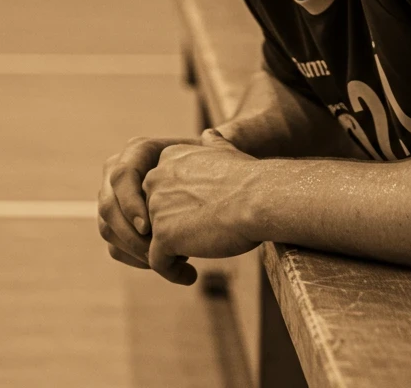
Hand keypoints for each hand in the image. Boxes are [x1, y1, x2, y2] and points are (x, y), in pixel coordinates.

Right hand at [98, 134, 199, 270]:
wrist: (202, 181)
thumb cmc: (210, 166)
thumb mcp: (210, 153)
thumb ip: (212, 145)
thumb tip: (212, 136)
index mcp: (137, 150)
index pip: (122, 176)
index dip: (131, 203)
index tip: (149, 228)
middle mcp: (117, 171)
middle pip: (108, 206)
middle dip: (130, 235)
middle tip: (156, 254)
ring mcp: (113, 197)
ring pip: (108, 229)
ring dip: (134, 249)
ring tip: (166, 260)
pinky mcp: (116, 223)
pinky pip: (115, 246)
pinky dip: (135, 259)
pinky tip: (162, 264)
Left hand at [143, 129, 260, 283]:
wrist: (258, 197)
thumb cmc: (250, 178)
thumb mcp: (227, 152)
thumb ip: (212, 146)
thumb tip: (210, 134)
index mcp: (169, 158)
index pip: (160, 191)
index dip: (175, 210)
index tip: (195, 220)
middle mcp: (156, 178)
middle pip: (152, 215)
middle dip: (168, 231)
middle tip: (193, 244)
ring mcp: (156, 208)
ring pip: (152, 241)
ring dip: (169, 254)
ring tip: (190, 264)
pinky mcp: (163, 235)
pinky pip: (158, 263)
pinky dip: (172, 273)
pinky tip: (191, 277)